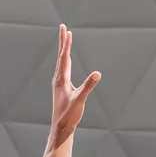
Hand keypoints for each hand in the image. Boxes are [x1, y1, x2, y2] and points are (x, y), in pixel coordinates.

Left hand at [49, 24, 100, 146]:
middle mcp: (58, 79)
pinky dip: (65, 61)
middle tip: (63, 28)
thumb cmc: (69, 115)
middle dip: (63, 42)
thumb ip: (88, 86)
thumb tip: (97, 73)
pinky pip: (63, 69)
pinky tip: (67, 61)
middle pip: (61, 56)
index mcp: (61, 79)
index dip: (66, 44)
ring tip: (65, 40)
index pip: (64, 57)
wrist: (60, 128)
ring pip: (62, 62)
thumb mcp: (80, 100)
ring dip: (64, 50)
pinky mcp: (61, 88)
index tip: (67, 31)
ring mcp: (59, 83)